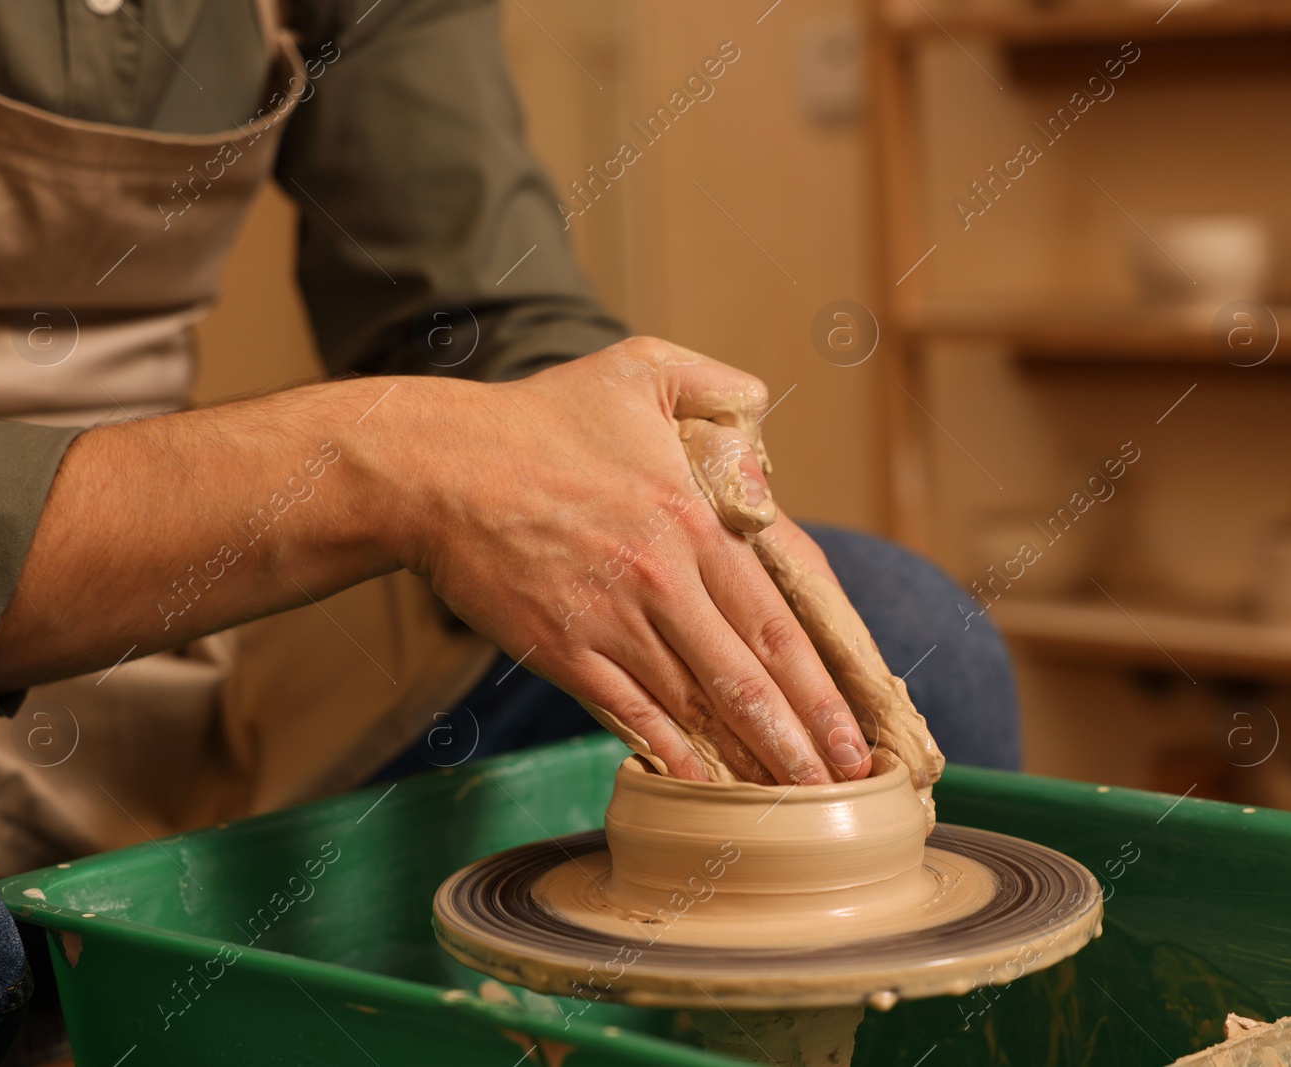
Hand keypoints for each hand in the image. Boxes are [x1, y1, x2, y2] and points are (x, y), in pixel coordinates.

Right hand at [397, 337, 870, 784]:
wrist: (437, 469)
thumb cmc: (538, 419)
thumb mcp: (638, 368)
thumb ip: (715, 383)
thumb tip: (760, 409)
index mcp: (694, 520)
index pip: (779, 620)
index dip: (823, 686)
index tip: (853, 732)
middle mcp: (665, 579)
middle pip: (751, 678)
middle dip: (803, 743)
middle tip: (842, 791)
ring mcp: (613, 621)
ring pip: (697, 708)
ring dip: (748, 762)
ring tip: (789, 807)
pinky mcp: (563, 652)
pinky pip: (629, 717)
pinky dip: (670, 759)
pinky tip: (702, 792)